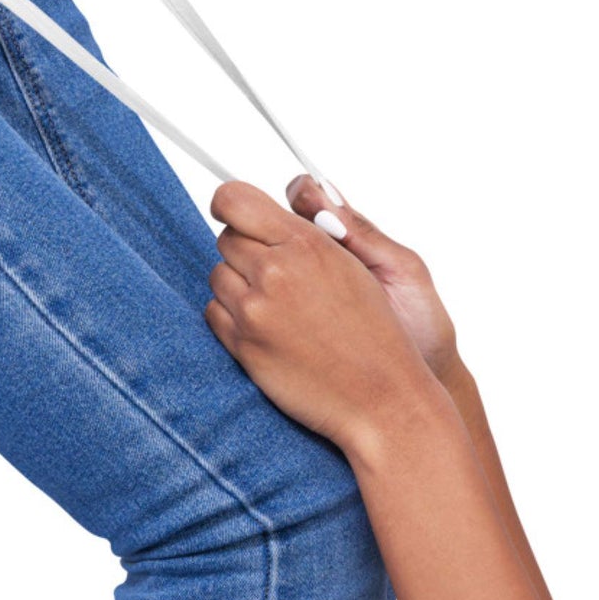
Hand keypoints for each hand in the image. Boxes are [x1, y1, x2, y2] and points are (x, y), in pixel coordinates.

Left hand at [204, 180, 436, 454]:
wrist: (383, 399)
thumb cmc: (377, 333)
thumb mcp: (354, 266)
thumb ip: (311, 230)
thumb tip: (277, 204)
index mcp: (305, 244)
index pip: (234, 200)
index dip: (229, 203)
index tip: (232, 211)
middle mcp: (275, 271)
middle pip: (226, 238)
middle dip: (246, 250)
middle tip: (276, 272)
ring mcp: (254, 309)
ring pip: (218, 274)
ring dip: (239, 285)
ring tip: (279, 306)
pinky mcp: (243, 344)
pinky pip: (214, 312)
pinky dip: (233, 317)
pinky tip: (268, 329)